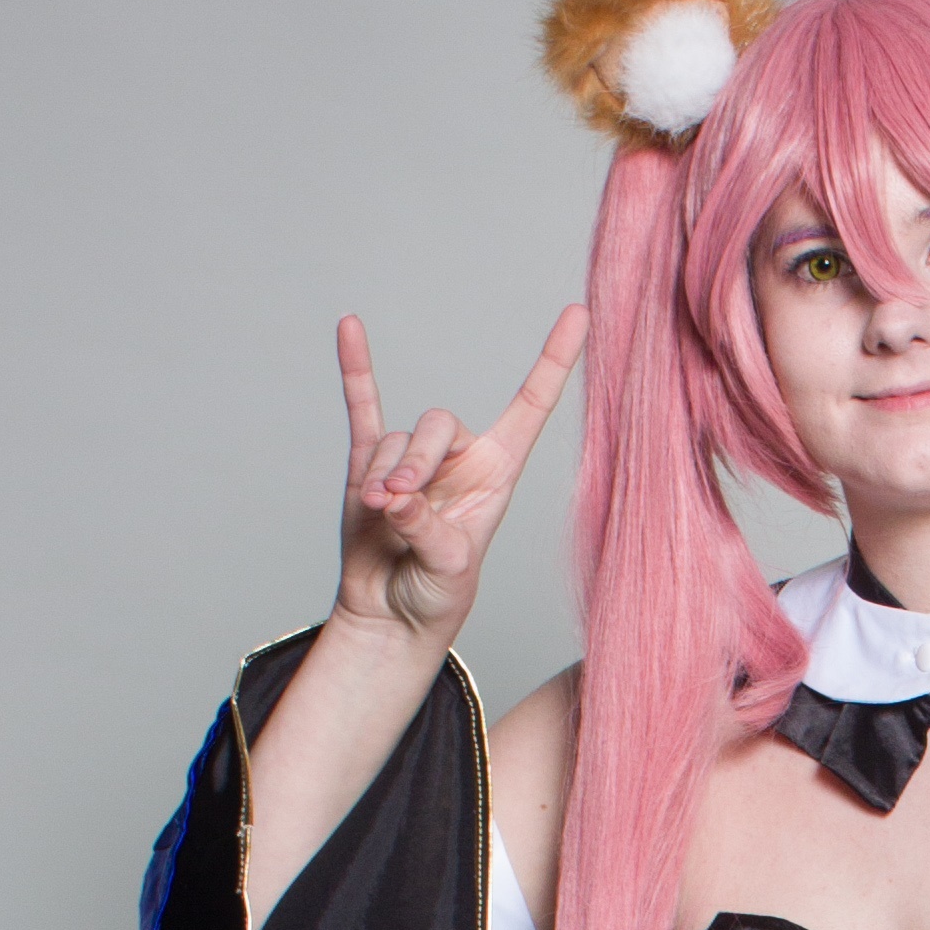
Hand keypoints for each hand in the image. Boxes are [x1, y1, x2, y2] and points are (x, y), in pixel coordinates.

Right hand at [331, 305, 586, 648]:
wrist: (389, 616)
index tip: (580, 314)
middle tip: (397, 501)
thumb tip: (394, 495)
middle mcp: (460, 459)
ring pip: (395, 440)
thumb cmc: (435, 596)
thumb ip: (426, 528)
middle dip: (416, 461)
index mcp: (498, 474)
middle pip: (438, 424)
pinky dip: (356, 371)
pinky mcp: (368, 465)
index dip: (555, 361)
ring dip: (382, 475)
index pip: (532, 406)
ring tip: (379, 515)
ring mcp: (414, 460)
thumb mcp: (447, 569)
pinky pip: (362, 408)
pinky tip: (349, 328)